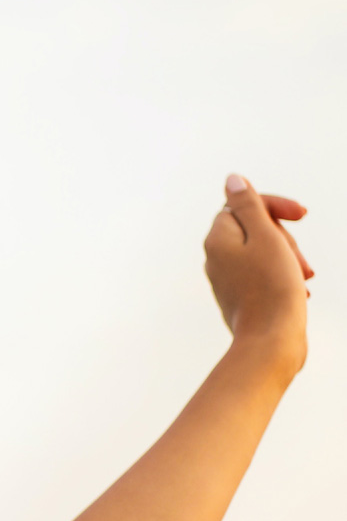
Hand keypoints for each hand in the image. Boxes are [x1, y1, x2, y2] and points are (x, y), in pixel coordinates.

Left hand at [204, 176, 309, 372]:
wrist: (271, 340)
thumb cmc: (272, 287)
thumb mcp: (264, 236)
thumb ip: (248, 205)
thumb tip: (232, 180)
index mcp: (217, 240)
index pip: (243, 205)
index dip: (274, 206)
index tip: (302, 215)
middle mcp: (215, 258)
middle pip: (256, 229)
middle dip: (285, 237)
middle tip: (299, 259)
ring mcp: (227, 279)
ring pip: (265, 253)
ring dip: (289, 258)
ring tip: (304, 277)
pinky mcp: (240, 296)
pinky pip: (265, 275)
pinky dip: (284, 276)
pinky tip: (299, 291)